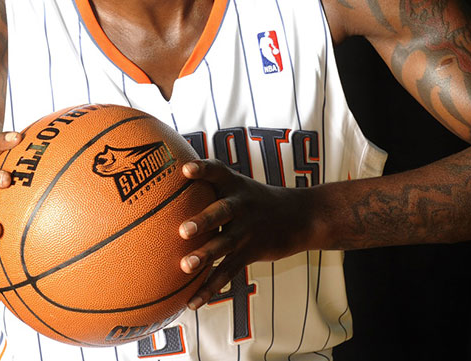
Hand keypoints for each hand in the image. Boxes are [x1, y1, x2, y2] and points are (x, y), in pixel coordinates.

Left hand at [177, 159, 314, 308]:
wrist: (301, 217)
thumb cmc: (256, 200)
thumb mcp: (238, 185)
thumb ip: (209, 182)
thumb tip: (169, 179)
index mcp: (234, 185)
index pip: (217, 171)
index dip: (202, 169)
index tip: (185, 170)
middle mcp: (241, 205)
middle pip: (222, 211)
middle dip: (203, 221)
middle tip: (183, 231)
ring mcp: (247, 230)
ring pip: (225, 244)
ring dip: (205, 256)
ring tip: (186, 266)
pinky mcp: (251, 252)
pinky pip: (228, 272)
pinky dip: (209, 288)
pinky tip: (192, 302)